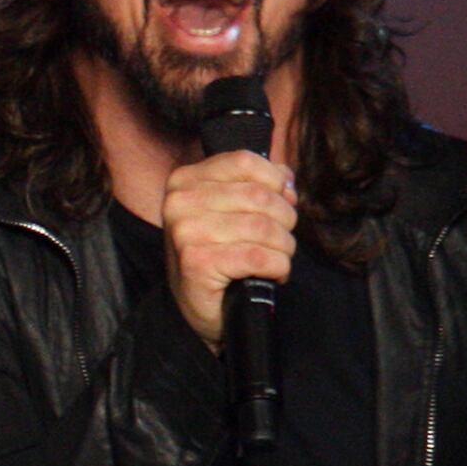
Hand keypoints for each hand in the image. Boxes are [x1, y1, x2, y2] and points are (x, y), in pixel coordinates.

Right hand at [158, 147, 294, 349]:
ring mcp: (185, 232)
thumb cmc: (219, 253)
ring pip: (264, 227)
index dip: (275, 183)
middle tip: (278, 240)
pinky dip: (278, 267)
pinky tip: (272, 273)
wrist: (199, 304)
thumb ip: (259, 184)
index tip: (279, 205)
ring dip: (283, 247)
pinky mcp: (197, 262)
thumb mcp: (232, 209)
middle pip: (260, 196)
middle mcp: (179, 202)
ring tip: (275, 258)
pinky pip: (260, 256)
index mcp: (184, 180)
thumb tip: (287, 180)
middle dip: (284, 220)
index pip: (245, 161)